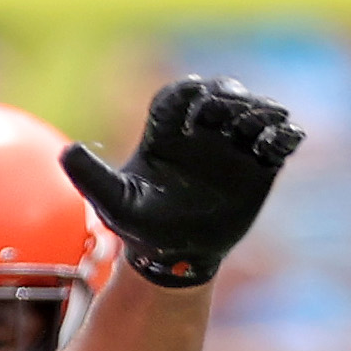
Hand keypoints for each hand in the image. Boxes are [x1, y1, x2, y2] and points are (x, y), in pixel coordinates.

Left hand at [61, 76, 304, 289]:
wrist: (173, 258)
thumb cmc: (139, 228)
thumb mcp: (113, 202)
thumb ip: (91, 175)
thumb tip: (65, 152)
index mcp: (167, 133)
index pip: (179, 96)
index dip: (188, 92)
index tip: (195, 101)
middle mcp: (202, 133)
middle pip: (222, 95)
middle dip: (229, 98)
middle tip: (227, 116)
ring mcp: (231, 147)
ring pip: (254, 113)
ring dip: (260, 113)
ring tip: (258, 131)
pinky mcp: (258, 166)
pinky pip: (278, 141)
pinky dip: (284, 135)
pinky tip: (281, 141)